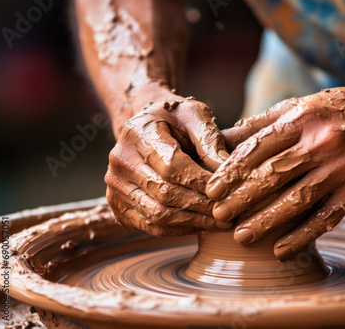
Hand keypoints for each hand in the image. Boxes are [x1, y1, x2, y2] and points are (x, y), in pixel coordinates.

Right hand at [106, 89, 231, 236]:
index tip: (227, 190)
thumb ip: (210, 139)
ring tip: (220, 222)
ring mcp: (115, 187)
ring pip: (158, 215)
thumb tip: (227, 168)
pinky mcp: (118, 207)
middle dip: (202, 206)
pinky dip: (179, 229)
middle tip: (229, 211)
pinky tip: (201, 224)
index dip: (202, 182)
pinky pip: (151, 226)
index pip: (172, 166)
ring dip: (193, 222)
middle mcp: (120, 162)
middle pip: (165, 193)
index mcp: (138, 134)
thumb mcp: (194, 115)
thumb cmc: (174, 119)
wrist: (145, 127)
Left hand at [207, 87, 344, 258]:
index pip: (258, 147)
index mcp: (301, 119)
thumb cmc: (335, 110)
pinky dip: (302, 235)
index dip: (231, 171)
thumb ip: (261, 124)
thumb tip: (221, 140)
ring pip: (297, 199)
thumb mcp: (298, 106)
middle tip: (218, 216)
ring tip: (241, 237)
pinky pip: (327, 216)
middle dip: (242, 198)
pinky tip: (280, 250)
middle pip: (273, 174)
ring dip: (266, 221)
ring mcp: (342, 167)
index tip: (211, 190)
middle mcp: (321, 142)